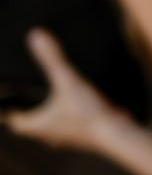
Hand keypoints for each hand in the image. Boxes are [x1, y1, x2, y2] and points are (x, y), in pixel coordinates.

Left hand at [8, 31, 121, 154]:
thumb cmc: (88, 114)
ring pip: (50, 127)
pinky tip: (78, 106)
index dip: (8, 111)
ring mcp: (66, 138)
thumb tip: (35, 36)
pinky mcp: (82, 137)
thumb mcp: (68, 81)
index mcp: (37, 125)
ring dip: (49, 115)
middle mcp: (49, 135)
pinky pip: (69, 128)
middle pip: (31, 125)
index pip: (14, 121)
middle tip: (27, 95)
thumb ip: (53, 60)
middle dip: (28, 111)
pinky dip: (68, 118)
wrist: (117, 136)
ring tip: (51, 98)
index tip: (7, 102)